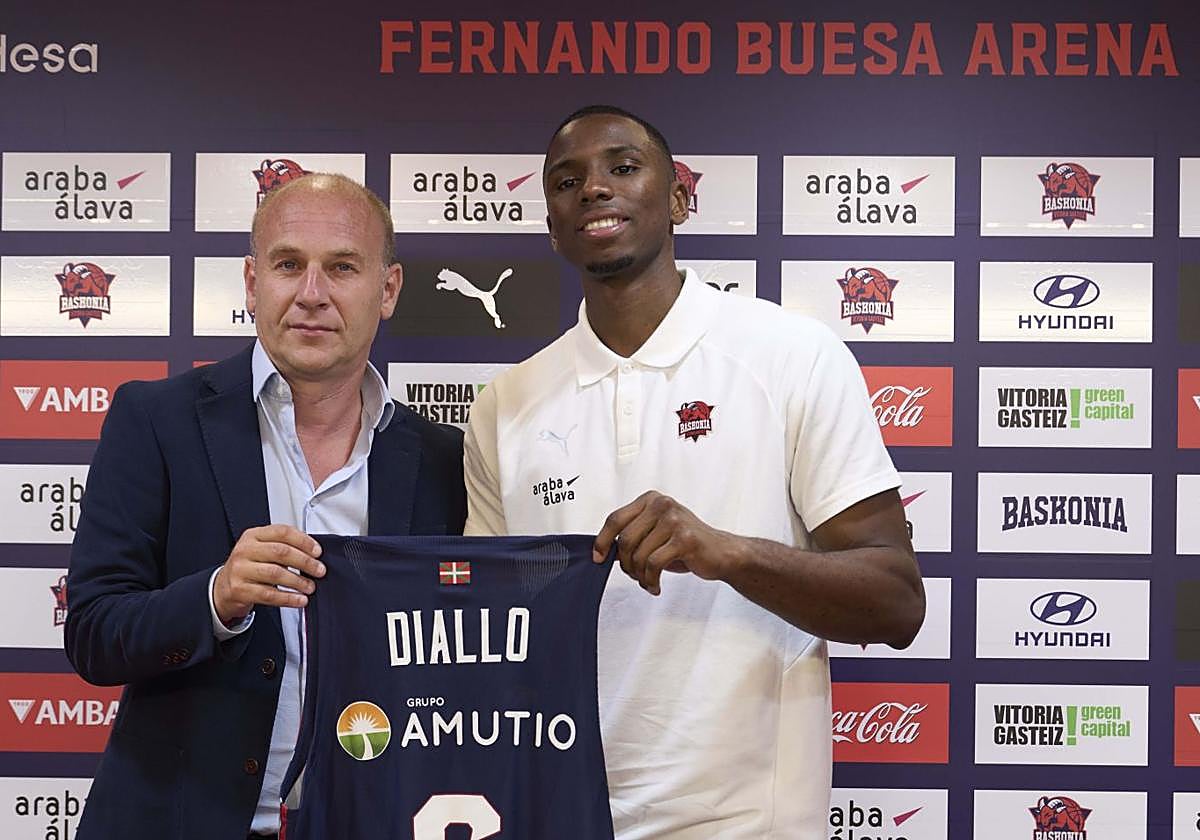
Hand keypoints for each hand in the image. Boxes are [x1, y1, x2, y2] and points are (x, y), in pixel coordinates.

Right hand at [212, 525, 324, 624]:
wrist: (223, 588)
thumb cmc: (249, 567)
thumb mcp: (262, 550)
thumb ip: (283, 546)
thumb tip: (313, 554)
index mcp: (253, 535)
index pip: (282, 532)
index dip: (304, 541)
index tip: (318, 552)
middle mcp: (245, 550)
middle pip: (281, 552)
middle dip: (305, 562)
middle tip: (319, 570)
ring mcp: (240, 570)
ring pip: (275, 574)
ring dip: (298, 582)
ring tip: (310, 587)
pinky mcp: (239, 590)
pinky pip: (268, 595)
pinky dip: (288, 598)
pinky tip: (299, 600)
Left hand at [593, 491, 743, 595]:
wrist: (721, 553)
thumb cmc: (686, 545)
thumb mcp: (655, 534)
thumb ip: (633, 536)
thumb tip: (604, 551)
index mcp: (651, 500)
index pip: (615, 519)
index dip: (603, 541)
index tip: (598, 558)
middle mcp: (662, 505)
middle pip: (626, 540)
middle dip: (627, 564)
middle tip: (635, 575)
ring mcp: (674, 520)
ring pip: (640, 554)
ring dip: (640, 575)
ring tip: (648, 581)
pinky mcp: (684, 539)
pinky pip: (654, 564)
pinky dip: (650, 580)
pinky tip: (655, 586)